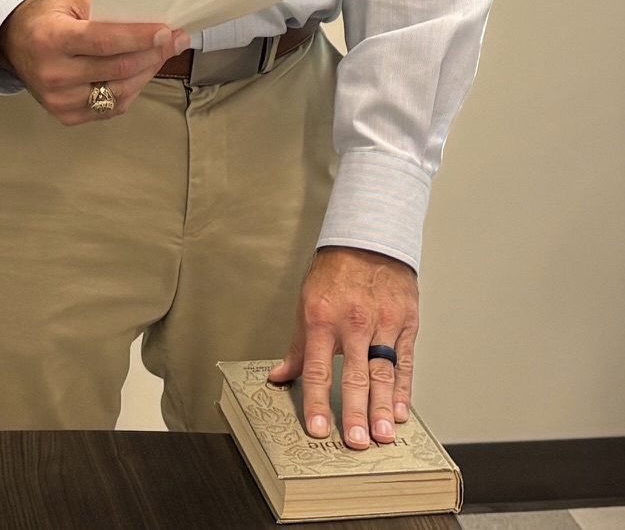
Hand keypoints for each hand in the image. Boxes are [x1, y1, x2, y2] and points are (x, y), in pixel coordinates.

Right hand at [0, 0, 188, 124]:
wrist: (10, 43)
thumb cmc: (43, 18)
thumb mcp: (69, 1)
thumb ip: (106, 10)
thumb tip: (149, 22)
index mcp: (51, 40)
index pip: (104, 41)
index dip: (140, 37)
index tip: (167, 31)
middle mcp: (53, 74)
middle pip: (118, 68)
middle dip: (153, 53)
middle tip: (175, 40)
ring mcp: (59, 100)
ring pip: (121, 91)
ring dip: (147, 72)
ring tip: (161, 54)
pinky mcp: (66, 115)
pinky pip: (112, 107)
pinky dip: (131, 90)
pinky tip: (139, 73)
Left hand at [271, 246, 418, 449]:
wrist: (367, 241)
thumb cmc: (333, 275)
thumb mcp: (305, 306)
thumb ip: (296, 348)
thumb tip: (277, 377)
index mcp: (321, 320)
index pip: (316, 369)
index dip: (316, 402)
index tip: (318, 429)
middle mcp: (352, 323)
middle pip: (353, 376)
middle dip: (355, 412)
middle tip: (356, 442)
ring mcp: (382, 324)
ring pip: (383, 372)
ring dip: (383, 408)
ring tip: (383, 435)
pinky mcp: (406, 323)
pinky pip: (405, 362)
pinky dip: (404, 389)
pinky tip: (402, 411)